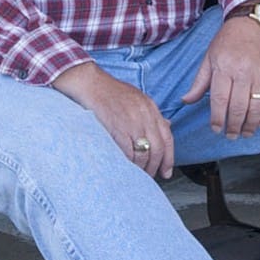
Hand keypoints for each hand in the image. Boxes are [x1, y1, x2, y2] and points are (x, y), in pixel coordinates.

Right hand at [53, 62, 175, 178]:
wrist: (90, 84)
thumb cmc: (110, 91)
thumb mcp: (137, 98)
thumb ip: (151, 114)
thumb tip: (167, 126)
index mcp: (151, 108)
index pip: (167, 137)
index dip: (169, 158)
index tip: (166, 171)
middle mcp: (144, 115)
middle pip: (157, 149)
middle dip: (155, 167)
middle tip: (150, 176)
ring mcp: (131, 122)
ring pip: (144, 154)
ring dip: (141, 168)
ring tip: (136, 174)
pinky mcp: (117, 129)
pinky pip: (128, 153)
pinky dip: (129, 164)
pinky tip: (125, 167)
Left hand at [181, 14, 259, 139]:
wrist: (253, 22)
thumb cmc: (228, 40)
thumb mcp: (209, 57)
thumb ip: (199, 82)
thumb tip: (186, 101)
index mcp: (224, 68)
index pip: (220, 100)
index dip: (217, 119)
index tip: (216, 129)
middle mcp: (243, 72)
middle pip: (238, 108)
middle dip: (233, 126)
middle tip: (230, 135)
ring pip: (256, 108)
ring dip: (250, 125)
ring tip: (245, 133)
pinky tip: (259, 122)